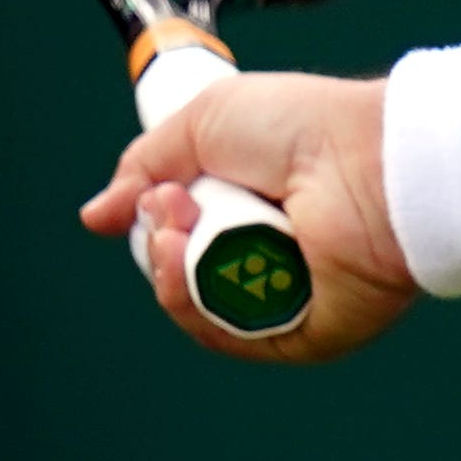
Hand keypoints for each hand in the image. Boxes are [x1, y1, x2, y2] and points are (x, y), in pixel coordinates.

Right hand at [78, 71, 418, 360]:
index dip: (158, 223)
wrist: (365, 157)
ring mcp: (291, 299)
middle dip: (161, 244)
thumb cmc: (302, 128)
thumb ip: (144, 167)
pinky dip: (195, 306)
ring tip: (181, 227)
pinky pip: (233, 337)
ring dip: (171, 272)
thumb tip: (96, 216)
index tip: (157, 192)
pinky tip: (186, 264)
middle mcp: (275, 257)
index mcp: (258, 211)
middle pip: (184, 279)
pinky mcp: (308, 333)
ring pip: (200, 312)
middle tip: (174, 205)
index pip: (186, 240)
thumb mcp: (204, 123)